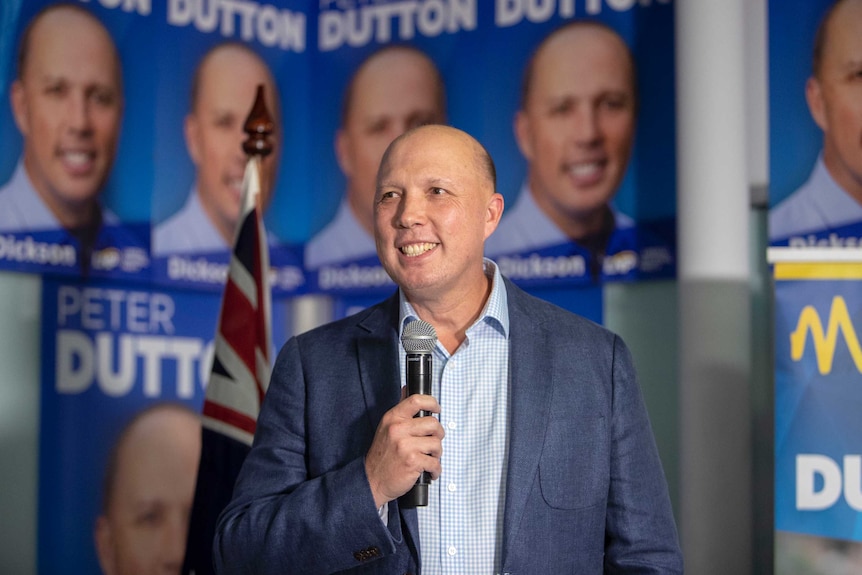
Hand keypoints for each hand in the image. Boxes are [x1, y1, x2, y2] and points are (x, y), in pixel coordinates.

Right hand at [364, 391, 443, 507]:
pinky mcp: (412, 462)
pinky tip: (430, 471)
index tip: (437, 409)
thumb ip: (400, 410)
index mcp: (393, 418)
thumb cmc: (382, 455)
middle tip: (434, 442)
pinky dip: (435, 469)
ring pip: (436, 444)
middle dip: (438, 434)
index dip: (432, 402)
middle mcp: (398, 429)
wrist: (371, 480)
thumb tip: (406, 389)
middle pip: (433, 423)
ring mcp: (405, 446)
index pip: (416, 400)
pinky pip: (435, 462)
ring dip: (437, 454)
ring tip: (430, 458)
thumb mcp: (386, 427)